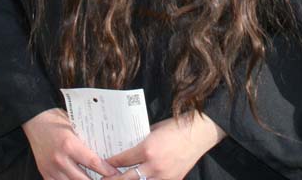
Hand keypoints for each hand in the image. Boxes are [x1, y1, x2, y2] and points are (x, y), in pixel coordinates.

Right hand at [21, 108, 118, 179]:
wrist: (35, 120)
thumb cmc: (57, 121)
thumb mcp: (76, 128)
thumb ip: (88, 144)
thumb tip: (106, 154)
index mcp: (69, 145)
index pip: (93, 163)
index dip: (107, 171)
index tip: (117, 174)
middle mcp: (60, 160)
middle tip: (108, 179)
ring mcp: (51, 169)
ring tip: (95, 179)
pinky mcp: (45, 174)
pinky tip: (78, 179)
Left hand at [106, 113, 225, 179]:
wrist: (200, 133)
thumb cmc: (176, 127)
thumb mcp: (153, 130)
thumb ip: (140, 141)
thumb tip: (127, 147)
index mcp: (146, 150)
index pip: (120, 161)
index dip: (108, 164)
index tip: (101, 165)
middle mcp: (153, 166)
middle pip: (125, 179)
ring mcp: (163, 176)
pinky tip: (140, 179)